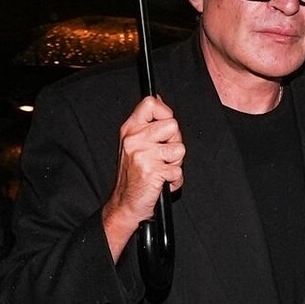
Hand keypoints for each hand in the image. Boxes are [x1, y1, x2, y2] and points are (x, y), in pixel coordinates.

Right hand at [102, 96, 184, 254]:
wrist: (125, 203)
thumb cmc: (133, 175)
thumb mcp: (134, 144)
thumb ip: (148, 124)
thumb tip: (160, 100)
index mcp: (130, 129)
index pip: (150, 103)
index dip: (165, 112)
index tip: (166, 127)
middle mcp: (134, 138)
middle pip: (172, 125)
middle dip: (175, 142)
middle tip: (165, 156)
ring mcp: (143, 154)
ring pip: (179, 149)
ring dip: (176, 163)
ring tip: (163, 169)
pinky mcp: (152, 171)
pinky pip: (178, 171)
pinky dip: (175, 180)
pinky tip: (162, 182)